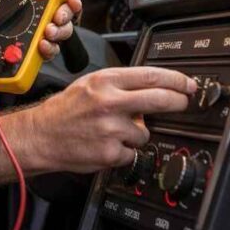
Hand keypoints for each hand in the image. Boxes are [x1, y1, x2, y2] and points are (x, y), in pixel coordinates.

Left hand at [0, 0, 82, 60]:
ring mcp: (33, 31)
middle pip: (64, 13)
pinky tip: (40, 46)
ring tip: (47, 33)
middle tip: (56, 18)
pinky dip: (48, 50)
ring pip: (59, 33)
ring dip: (59, 33)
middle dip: (65, 16)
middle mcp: (36, 12)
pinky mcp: (28, 48)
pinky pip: (46, 51)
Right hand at [28, 67, 196, 173]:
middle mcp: (109, 102)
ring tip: (113, 131)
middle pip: (160, 100)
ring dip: (136, 134)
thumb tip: (153, 86)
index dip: (176, 80)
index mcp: (105, 81)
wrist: (41, 135)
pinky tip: (106, 144)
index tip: (188, 84)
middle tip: (183, 103)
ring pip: (145, 132)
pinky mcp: (110, 153)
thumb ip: (120, 84)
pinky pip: (131, 153)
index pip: (151, 76)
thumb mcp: (90, 84)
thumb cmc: (65, 109)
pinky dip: (123, 151)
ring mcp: (111, 129)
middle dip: (178, 102)